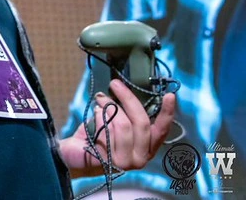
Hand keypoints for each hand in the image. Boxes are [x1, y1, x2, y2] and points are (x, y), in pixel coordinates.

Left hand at [60, 79, 175, 177]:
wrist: (75, 153)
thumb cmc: (98, 135)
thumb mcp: (117, 122)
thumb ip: (127, 112)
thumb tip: (127, 89)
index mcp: (147, 148)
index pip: (161, 131)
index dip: (167, 113)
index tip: (170, 95)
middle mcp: (140, 158)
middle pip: (141, 123)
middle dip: (128, 99)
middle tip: (115, 84)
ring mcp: (125, 162)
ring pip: (123, 125)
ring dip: (109, 107)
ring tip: (99, 100)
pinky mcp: (109, 161)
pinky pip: (106, 130)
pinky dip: (99, 117)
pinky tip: (95, 115)